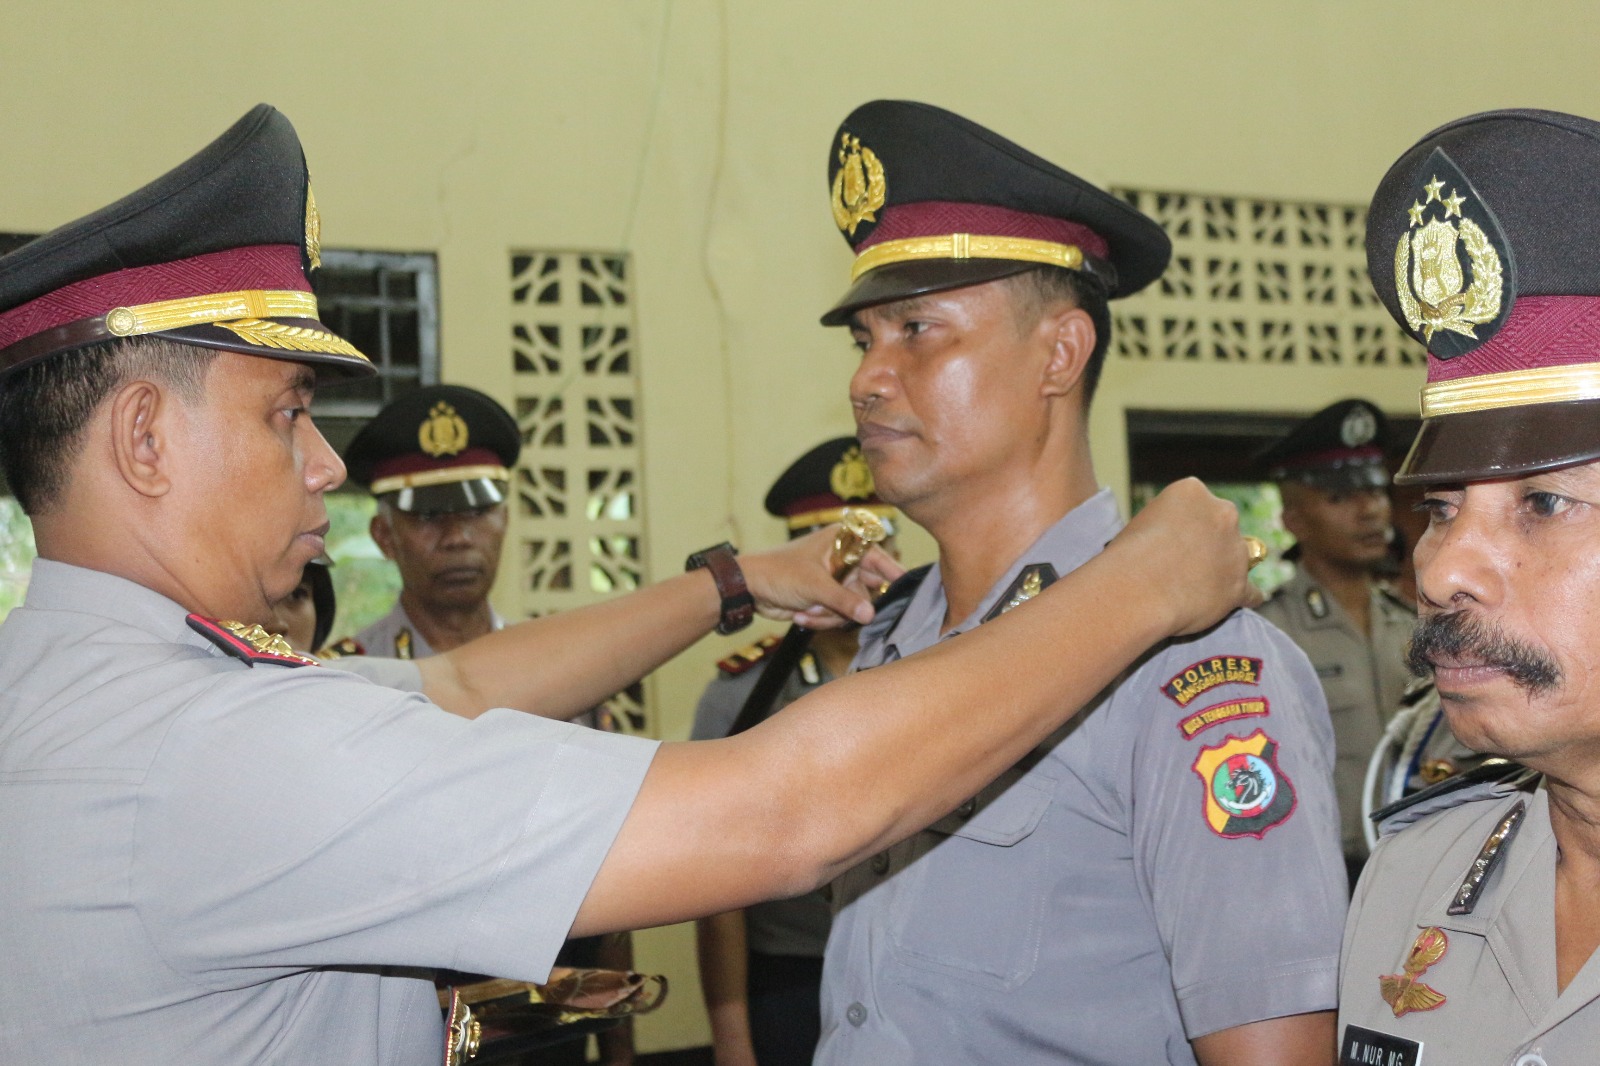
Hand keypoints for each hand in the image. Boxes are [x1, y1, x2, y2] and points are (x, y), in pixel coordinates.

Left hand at [739, 526, 906, 629]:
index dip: (893, 573)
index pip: (878, 556)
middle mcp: (843, 559)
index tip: (907, 589)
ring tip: (808, 610)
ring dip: (831, 615)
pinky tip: (802, 614)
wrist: (749, 589)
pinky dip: (821, 619)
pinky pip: (838, 616)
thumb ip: (845, 601)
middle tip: (834, 608)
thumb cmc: (778, 573)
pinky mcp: (826, 599)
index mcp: (843, 542)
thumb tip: (871, 614)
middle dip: (849, 604)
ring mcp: (835, 580)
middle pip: (866, 588)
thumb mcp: (815, 586)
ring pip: (852, 607)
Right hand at [1109, 477, 1261, 635]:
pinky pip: (1252, 592)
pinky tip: (1232, 601)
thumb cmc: (1125, 556)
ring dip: (1228, 567)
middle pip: (1225, 523)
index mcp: (1193, 491)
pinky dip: (1243, 597)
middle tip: (1187, 560)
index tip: (1173, 538)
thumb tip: (1173, 542)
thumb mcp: (1141, 522)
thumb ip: (1166, 525)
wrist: (1134, 590)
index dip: (1186, 522)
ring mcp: (1235, 550)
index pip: (1199, 501)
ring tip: (1204, 585)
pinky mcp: (1239, 585)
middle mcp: (1222, 514)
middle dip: (1212, 539)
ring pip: (1242, 556)